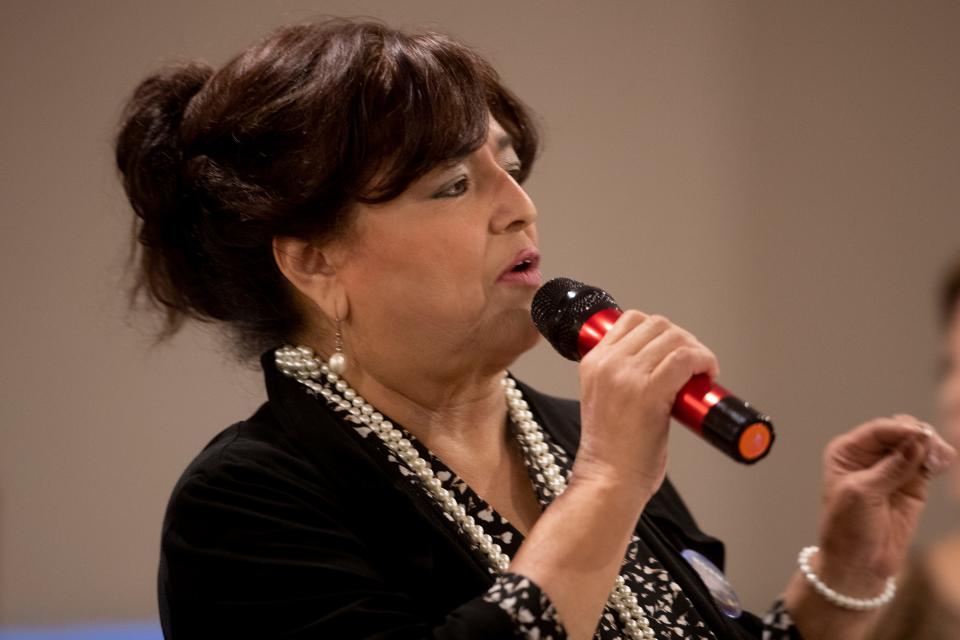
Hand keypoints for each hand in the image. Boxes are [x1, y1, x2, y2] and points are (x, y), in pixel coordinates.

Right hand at [572, 312, 718, 502]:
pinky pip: (684, 358)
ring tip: (703, 370)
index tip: (673, 349)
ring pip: (673, 338)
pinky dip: (703, 360)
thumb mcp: (604, 399)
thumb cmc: (611, 451)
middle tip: (693, 361)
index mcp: (592, 362)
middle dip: (682, 338)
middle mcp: (607, 363)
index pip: (630, 320)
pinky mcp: (649, 391)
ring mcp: (626, 375)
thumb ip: (621, 377)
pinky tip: (707, 374)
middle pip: (656, 324)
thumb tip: (660, 366)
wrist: (607, 480)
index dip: (660, 330)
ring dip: (696, 349)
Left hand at [816, 415, 956, 592]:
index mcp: (847, 452)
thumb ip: (891, 468)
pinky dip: (938, 460)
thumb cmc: (847, 527)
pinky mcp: (912, 485)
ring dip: (932, 447)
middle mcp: (869, 456)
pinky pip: (928, 465)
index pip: (878, 430)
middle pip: (901, 433)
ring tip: (940, 458)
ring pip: (918, 446)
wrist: (858, 563)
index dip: (900, 428)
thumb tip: (917, 440)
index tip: (920, 433)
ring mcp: (892, 469)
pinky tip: (943, 462)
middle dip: (919, 436)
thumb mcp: (863, 494)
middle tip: (934, 447)